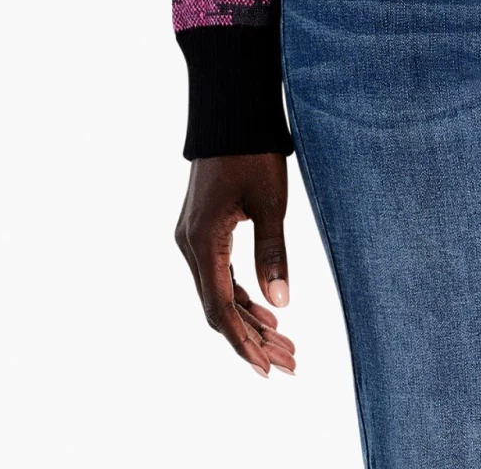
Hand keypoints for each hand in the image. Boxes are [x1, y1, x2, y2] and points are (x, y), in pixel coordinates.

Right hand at [176, 153, 296, 374]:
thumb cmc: (253, 151)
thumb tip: (281, 305)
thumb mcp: (271, 202)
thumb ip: (273, 253)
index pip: (220, 307)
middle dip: (253, 338)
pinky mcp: (203, 230)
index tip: (265, 369)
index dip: (242, 342)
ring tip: (286, 346)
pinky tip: (268, 313)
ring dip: (250, 320)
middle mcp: (190, 246)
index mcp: (202, 242)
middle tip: (289, 364)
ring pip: (220, 293)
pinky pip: (220, 274)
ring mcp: (194, 239)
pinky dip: (243, 296)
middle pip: (219, 307)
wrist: (231, 111)